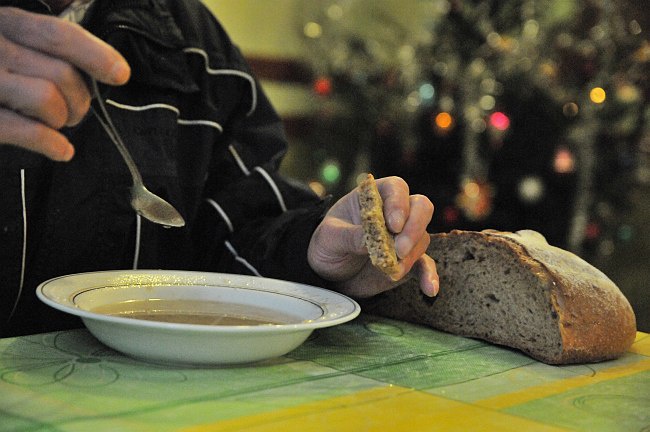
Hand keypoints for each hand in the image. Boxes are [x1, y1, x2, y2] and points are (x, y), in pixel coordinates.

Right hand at [0, 7, 129, 160]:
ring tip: (60, 124)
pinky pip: (26, 131)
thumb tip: (81, 0)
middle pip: (61, 73)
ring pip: (48, 99)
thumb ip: (45, 28)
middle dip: (81, 99)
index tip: (121, 74)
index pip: (58, 34)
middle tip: (77, 111)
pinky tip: (62, 151)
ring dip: (64, 119)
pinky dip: (52, 144)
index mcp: (4, 23)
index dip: (95, 54)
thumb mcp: (10, 34)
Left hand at [308, 176, 438, 297]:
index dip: (399, 203)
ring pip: (422, 237)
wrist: (328, 272)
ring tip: (392, 270)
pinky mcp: (406, 260)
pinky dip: (429, 275)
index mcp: (374, 197)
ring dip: (411, 255)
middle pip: (420, 207)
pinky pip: (424, 264)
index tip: (393, 225)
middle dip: (414, 228)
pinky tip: (429, 289)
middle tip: (399, 249)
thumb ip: (349, 236)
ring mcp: (403, 236)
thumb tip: (370, 241)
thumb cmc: (327, 245)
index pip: (396, 189)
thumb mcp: (329, 238)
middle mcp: (393, 213)